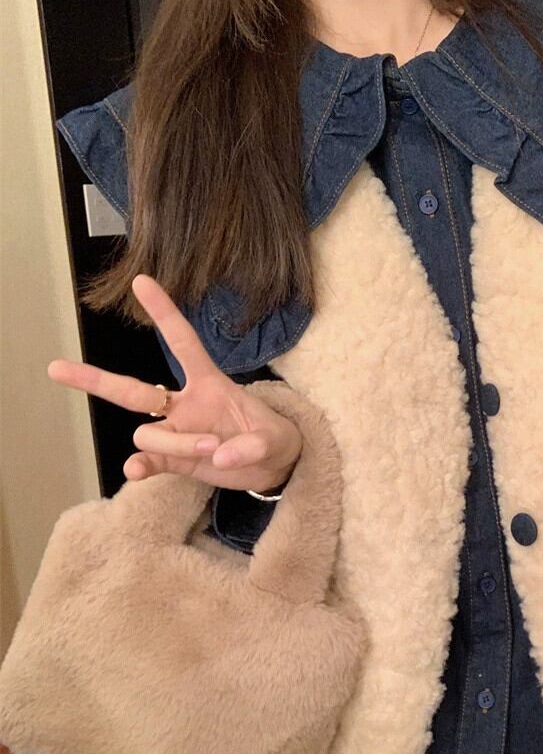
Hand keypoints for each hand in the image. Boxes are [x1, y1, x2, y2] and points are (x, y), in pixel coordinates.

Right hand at [47, 274, 301, 490]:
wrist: (273, 468)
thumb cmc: (274, 439)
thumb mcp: (275, 439)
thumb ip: (254, 444)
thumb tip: (220, 456)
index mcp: (210, 384)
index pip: (183, 343)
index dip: (164, 313)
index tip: (142, 281)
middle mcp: (184, 405)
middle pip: (131, 390)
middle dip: (94, 379)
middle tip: (55, 368)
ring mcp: (176, 432)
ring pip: (148, 434)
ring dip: (175, 444)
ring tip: (213, 449)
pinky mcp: (175, 460)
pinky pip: (147, 461)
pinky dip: (140, 467)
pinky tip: (136, 473)